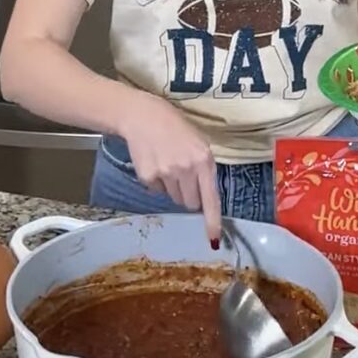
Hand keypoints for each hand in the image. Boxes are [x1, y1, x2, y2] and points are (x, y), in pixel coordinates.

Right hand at [120, 93, 221, 242]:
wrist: (143, 117)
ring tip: (168, 164)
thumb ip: (204, 168)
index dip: (212, 221)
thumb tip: (205, 199)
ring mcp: (166, 174)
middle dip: (189, 195)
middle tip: (182, 175)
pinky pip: (157, 192)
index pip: (211, 199)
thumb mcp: (198, 143)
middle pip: (191, 203)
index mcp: (204, 161)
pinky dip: (157, 183)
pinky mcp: (148, 177)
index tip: (214, 240)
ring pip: (174, 199)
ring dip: (173, 188)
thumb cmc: (175, 128)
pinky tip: (155, 163)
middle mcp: (187, 169)